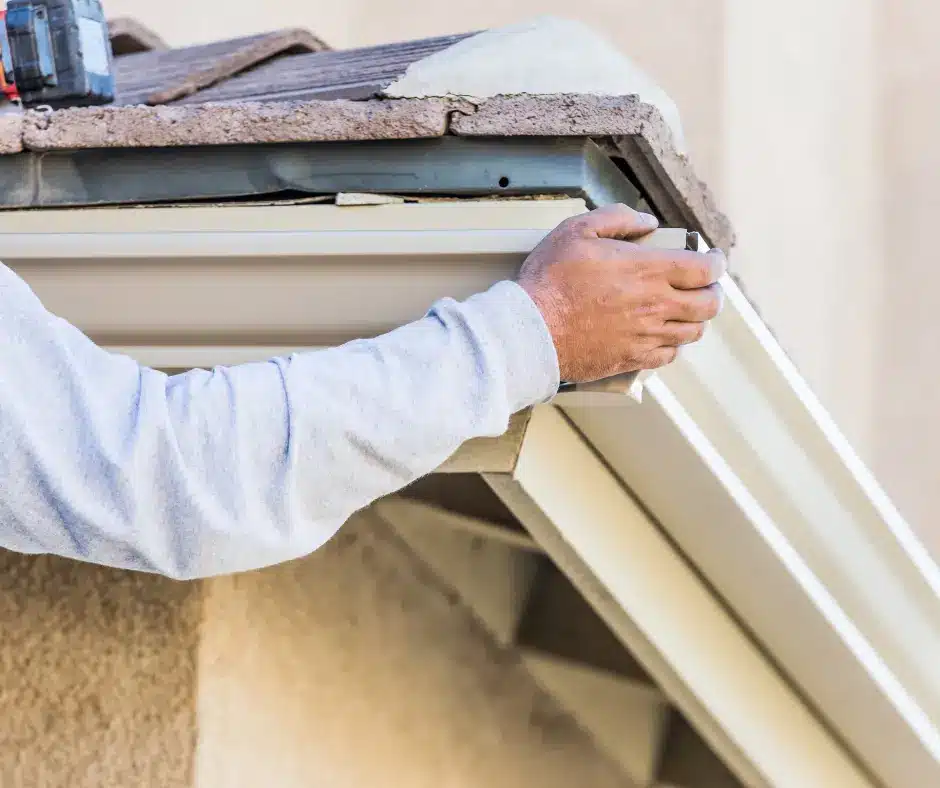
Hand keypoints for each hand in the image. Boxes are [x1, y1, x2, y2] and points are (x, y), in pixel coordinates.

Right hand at [517, 204, 725, 382]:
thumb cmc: (551, 280)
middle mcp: (655, 305)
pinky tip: (662, 335)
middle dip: (714, 292)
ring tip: (686, 310)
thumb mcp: (577, 230)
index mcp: (648, 270)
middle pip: (709, 304)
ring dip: (695, 319)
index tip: (712, 259)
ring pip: (692, 331)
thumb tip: (646, 221)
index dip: (716, 263)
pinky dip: (672, 344)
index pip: (705, 269)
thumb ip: (617, 218)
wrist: (532, 330)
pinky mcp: (632, 359)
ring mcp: (646, 336)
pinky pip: (668, 356)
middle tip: (706, 286)